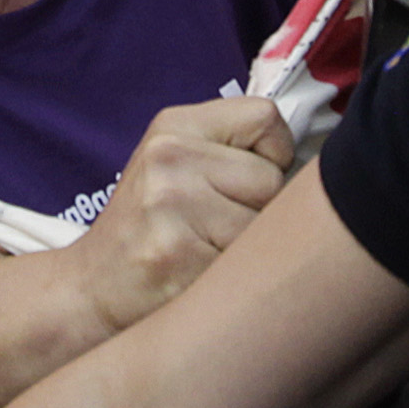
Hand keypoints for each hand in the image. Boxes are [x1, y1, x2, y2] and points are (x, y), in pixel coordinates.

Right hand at [63, 97, 292, 335]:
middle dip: (257, 210)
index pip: (267, 118)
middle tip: (213, 227)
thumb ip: (233, 150)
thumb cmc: (148, 229)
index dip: (269, 156)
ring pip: (265, 225)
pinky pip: (246, 264)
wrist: (91, 289)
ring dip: (247, 248)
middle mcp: (169, 156)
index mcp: (173, 126)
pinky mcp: (178, 254)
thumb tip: (318, 160)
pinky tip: (199, 275)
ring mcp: (171, 204)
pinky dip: (233, 278)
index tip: (240, 181)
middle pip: (272, 180)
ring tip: (206, 251)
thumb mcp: (175, 165)